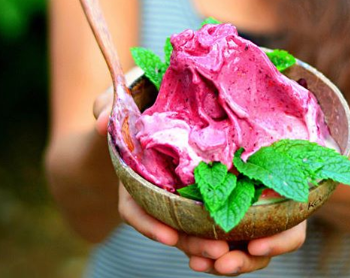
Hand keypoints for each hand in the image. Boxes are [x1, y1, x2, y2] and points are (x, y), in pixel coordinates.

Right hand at [94, 81, 306, 274]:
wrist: (154, 103)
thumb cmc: (132, 101)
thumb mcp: (116, 102)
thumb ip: (107, 108)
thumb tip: (101, 125)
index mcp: (133, 177)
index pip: (134, 207)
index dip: (149, 224)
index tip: (169, 237)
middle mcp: (156, 189)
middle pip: (171, 224)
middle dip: (192, 241)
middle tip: (219, 249)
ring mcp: (179, 190)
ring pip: (194, 225)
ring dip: (212, 240)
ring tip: (236, 249)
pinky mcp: (202, 183)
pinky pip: (212, 209)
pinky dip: (226, 222)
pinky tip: (248, 232)